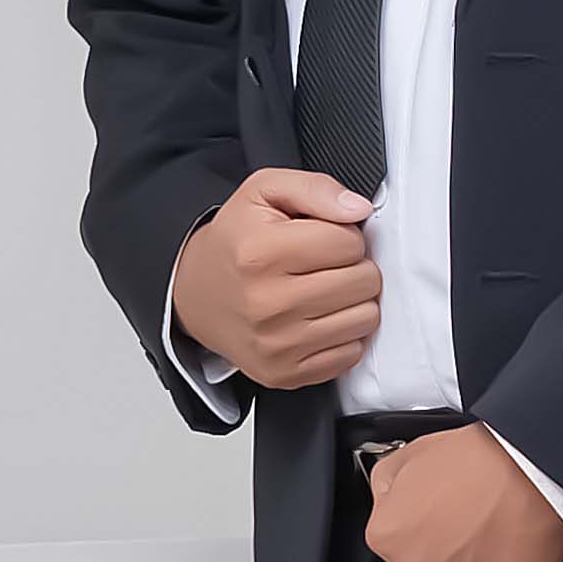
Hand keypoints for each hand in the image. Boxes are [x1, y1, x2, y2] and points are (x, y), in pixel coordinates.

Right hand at [171, 167, 380, 393]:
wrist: (197, 294)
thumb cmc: (236, 242)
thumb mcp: (264, 193)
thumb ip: (315, 188)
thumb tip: (358, 208)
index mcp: (261, 253)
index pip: (349, 242)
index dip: (344, 234)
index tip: (323, 238)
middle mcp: (267, 303)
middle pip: (364, 281)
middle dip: (354, 266)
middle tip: (326, 265)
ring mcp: (276, 344)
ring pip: (365, 318)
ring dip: (354, 301)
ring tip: (324, 290)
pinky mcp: (285, 373)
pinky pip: (351, 354)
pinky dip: (343, 334)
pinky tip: (318, 319)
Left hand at [362, 426, 562, 561]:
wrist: (531, 471)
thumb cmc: (479, 459)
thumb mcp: (412, 451)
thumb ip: (387, 483)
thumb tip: (388, 497)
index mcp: (386, 536)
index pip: (396, 542)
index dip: (422, 524)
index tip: (443, 512)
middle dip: (445, 550)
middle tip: (472, 520)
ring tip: (496, 533)